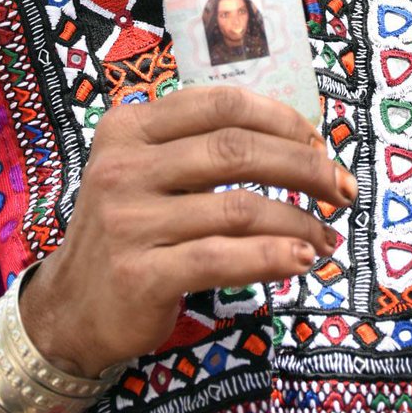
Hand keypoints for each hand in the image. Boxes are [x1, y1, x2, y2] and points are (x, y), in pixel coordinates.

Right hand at [19, 85, 354, 376]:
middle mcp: (124, 166)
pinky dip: (273, 257)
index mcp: (130, 127)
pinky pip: (223, 259)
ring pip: (238, 208)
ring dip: (298, 221)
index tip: (318, 142)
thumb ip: (200, 147)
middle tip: (342, 188)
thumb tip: (299, 142)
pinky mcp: (139, 273)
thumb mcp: (147, 170)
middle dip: (304, 167)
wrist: (70, 308)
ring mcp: (128, 220)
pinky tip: (300, 260)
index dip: (280, 119)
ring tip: (325, 237)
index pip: (221, 104)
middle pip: (236, 150)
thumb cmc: (130, 229)